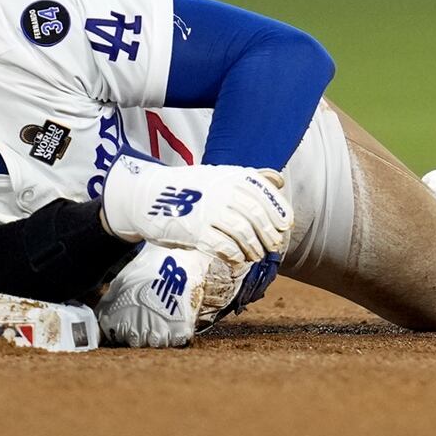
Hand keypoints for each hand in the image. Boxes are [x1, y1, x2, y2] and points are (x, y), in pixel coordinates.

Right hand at [100, 146, 292, 266]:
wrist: (150, 196)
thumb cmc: (189, 188)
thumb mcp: (219, 176)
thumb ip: (249, 179)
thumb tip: (278, 181)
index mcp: (230, 176)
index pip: (264, 194)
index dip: (278, 212)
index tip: (285, 227)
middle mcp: (222, 190)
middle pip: (256, 216)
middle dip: (269, 234)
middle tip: (274, 247)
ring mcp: (208, 210)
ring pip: (243, 232)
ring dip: (254, 247)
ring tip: (256, 255)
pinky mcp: (195, 230)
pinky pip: (224, 246)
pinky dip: (236, 254)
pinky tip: (239, 259)